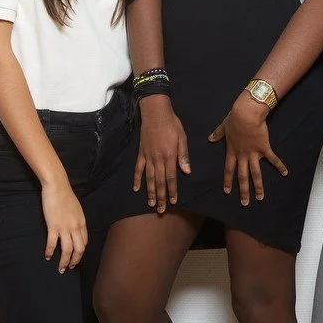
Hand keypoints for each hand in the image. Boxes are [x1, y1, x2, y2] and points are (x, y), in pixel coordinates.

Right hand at [41, 180, 86, 273]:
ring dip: (64, 262)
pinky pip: (52, 243)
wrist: (57, 186)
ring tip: (60, 268)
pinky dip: (50, 252)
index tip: (76, 258)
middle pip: (79, 249)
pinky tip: (47, 257)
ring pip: (67, 250)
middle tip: (69, 268)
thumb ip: (77, 220)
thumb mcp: (76, 209)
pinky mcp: (53, 226)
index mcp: (82, 223)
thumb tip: (75, 229)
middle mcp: (75, 227)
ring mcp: (64, 227)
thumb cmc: (65, 195)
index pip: (84, 242)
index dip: (81, 253)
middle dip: (75, 261)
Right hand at [133, 96, 190, 212]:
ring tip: (151, 203)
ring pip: (148, 178)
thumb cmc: (172, 124)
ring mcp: (148, 157)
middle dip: (161, 196)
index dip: (172, 190)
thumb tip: (187, 171)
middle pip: (159, 181)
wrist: (155, 112)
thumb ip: (183, 155)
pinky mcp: (141, 153)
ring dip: (150, 192)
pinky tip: (136, 189)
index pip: (171, 177)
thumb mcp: (182, 137)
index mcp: (169, 156)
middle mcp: (158, 159)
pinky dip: (137, 179)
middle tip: (161, 210)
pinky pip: (138, 169)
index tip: (173, 201)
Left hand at [209, 94, 287, 205]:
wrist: (247, 114)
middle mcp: (242, 155)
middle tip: (245, 203)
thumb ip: (217, 134)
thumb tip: (210, 138)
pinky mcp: (264, 148)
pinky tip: (285, 173)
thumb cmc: (235, 118)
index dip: (228, 181)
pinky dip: (279, 166)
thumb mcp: (224, 126)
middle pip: (242, 176)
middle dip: (243, 191)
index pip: (228, 169)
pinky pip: (272, 159)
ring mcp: (254, 153)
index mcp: (232, 151)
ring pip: (256, 173)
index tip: (227, 191)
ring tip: (260, 197)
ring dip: (258, 186)